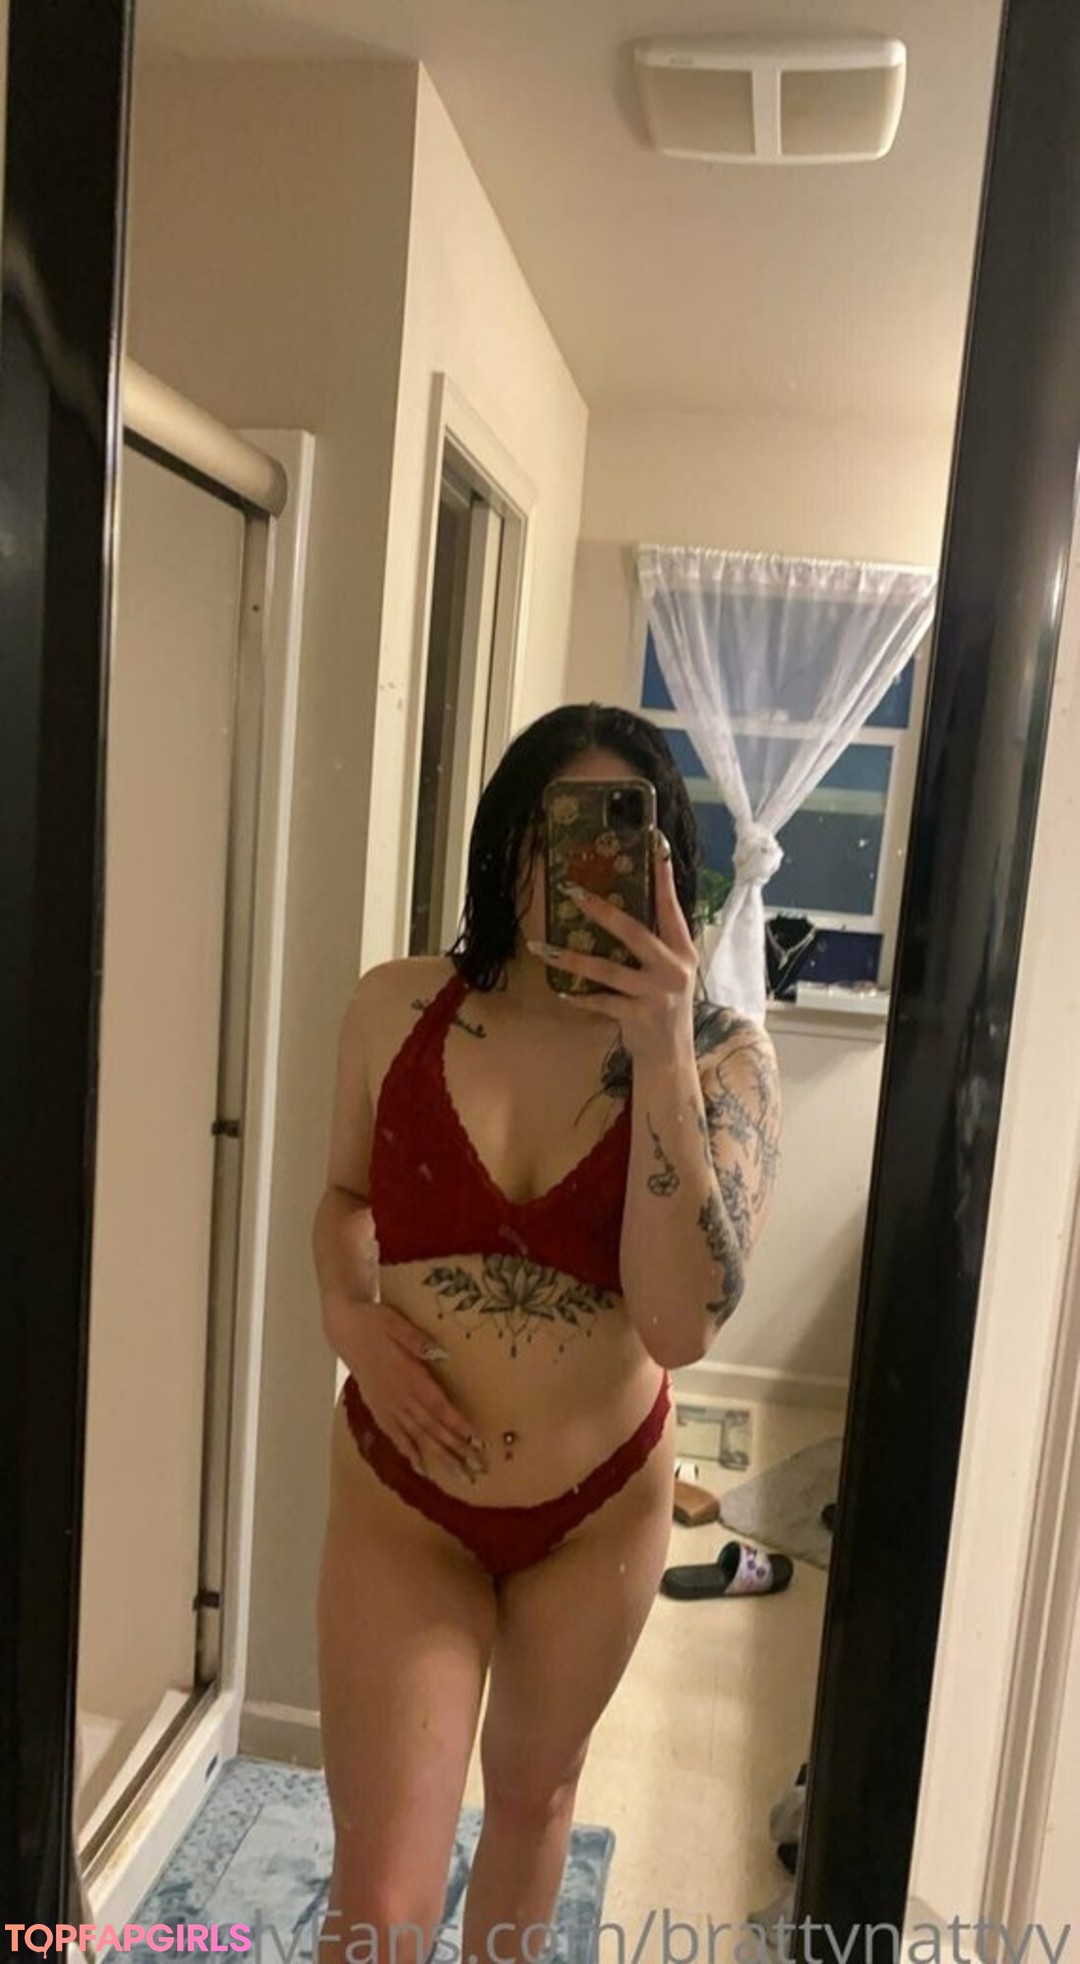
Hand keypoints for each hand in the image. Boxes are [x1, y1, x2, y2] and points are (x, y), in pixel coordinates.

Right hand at [336, 1297, 489, 1483]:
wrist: (344, 1329)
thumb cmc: (375, 1321)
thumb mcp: (396, 1323)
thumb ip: (417, 1340)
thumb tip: (441, 1353)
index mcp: (407, 1376)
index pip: (438, 1406)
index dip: (457, 1425)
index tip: (477, 1443)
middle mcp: (399, 1397)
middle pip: (432, 1428)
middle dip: (456, 1450)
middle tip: (478, 1469)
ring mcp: (387, 1406)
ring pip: (417, 1437)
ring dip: (439, 1457)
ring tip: (460, 1475)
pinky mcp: (378, 1409)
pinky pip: (395, 1435)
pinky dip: (409, 1452)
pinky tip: (422, 1468)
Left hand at [526, 830, 697, 1062]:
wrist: (670, 1055)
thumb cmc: (662, 1006)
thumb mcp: (668, 971)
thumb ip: (653, 944)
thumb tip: (616, 909)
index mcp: (683, 950)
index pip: (672, 907)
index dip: (663, 878)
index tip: (654, 845)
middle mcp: (674, 968)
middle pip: (634, 931)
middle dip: (601, 910)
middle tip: (572, 891)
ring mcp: (657, 993)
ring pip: (608, 968)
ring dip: (572, 958)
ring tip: (541, 949)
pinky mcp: (639, 1016)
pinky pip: (602, 1001)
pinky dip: (579, 996)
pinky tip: (560, 990)